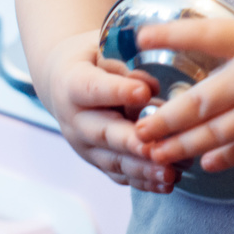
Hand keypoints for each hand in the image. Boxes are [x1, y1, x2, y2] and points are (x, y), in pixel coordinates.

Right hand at [37, 31, 180, 193]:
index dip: (118, 91)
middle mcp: (75, 120)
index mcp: (72, 85)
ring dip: (143, 169)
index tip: (144, 92)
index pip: (92, 89)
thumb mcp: (103, 51)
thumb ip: (125, 68)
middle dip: (132, 144)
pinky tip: (167, 183)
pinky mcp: (97, 161)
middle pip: (103, 133)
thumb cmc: (91, 61)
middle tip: (157, 148)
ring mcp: (84, 145)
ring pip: (114, 160)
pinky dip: (143, 181)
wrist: (63, 84)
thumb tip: (150, 90)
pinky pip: (119, 174)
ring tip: (171, 173)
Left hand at [132, 7, 233, 172]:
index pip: (201, 36)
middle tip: (137, 128)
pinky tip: (206, 164)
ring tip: (157, 154)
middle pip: (197, 102)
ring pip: (214, 133)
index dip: (168, 37)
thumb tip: (231, 40)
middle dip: (163, 118)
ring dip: (182, 146)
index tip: (139, 39)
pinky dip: (222, 158)